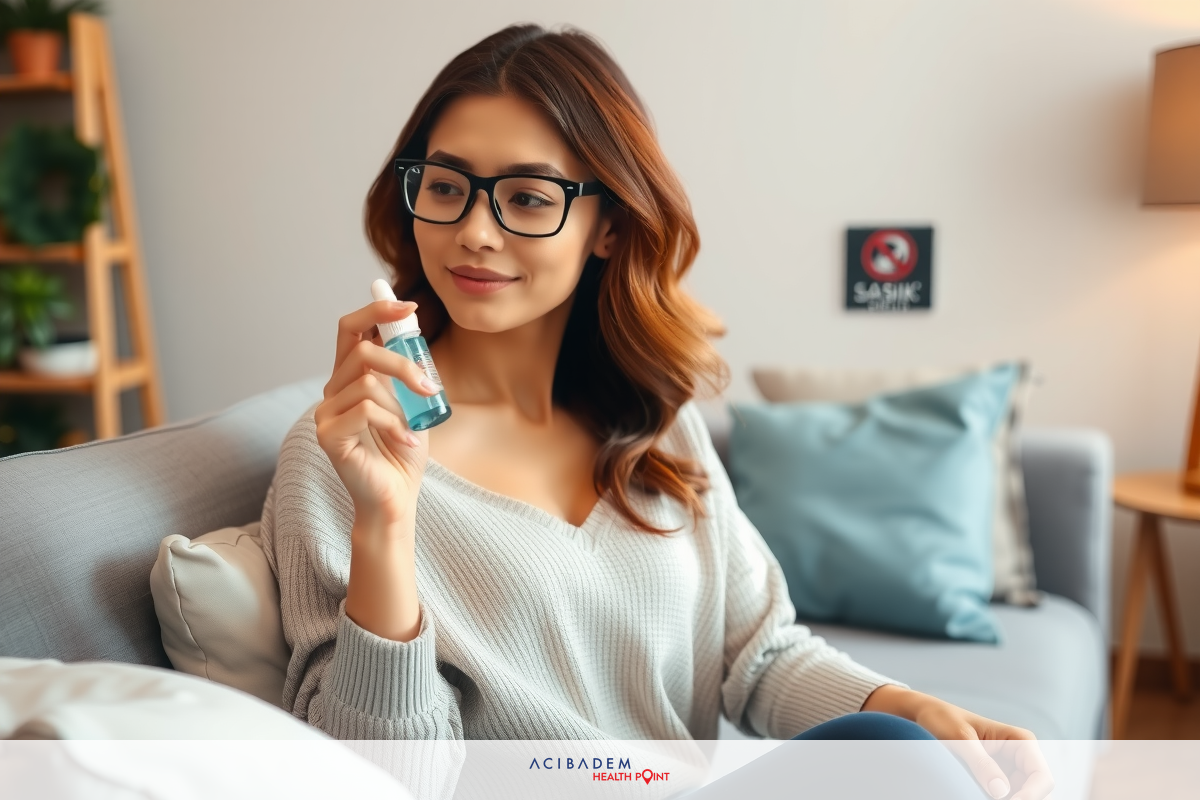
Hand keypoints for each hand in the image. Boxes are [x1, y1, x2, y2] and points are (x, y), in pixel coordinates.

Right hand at [314, 297, 441, 528]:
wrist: (396, 498)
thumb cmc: (403, 451)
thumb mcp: (412, 401)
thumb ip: (407, 368)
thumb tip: (412, 323)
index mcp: (351, 377)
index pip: (351, 329)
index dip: (376, 310)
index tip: (410, 306)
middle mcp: (333, 390)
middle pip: (362, 351)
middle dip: (403, 364)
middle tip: (431, 387)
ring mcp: (326, 413)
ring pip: (367, 383)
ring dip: (400, 406)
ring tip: (411, 430)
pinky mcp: (328, 435)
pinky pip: (365, 411)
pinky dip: (394, 425)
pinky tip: (405, 442)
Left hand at [862, 685, 1053, 799]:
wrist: (929, 716)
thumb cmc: (945, 719)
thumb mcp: (961, 739)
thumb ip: (981, 763)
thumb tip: (1002, 792)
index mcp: (1021, 741)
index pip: (1041, 777)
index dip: (1031, 796)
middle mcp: (1021, 757)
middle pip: (1035, 792)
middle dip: (1018, 799)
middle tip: (984, 797)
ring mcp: (1010, 771)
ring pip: (1019, 796)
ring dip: (1005, 799)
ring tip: (975, 792)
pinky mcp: (996, 780)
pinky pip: (1002, 797)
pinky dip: (994, 799)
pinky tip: (976, 795)